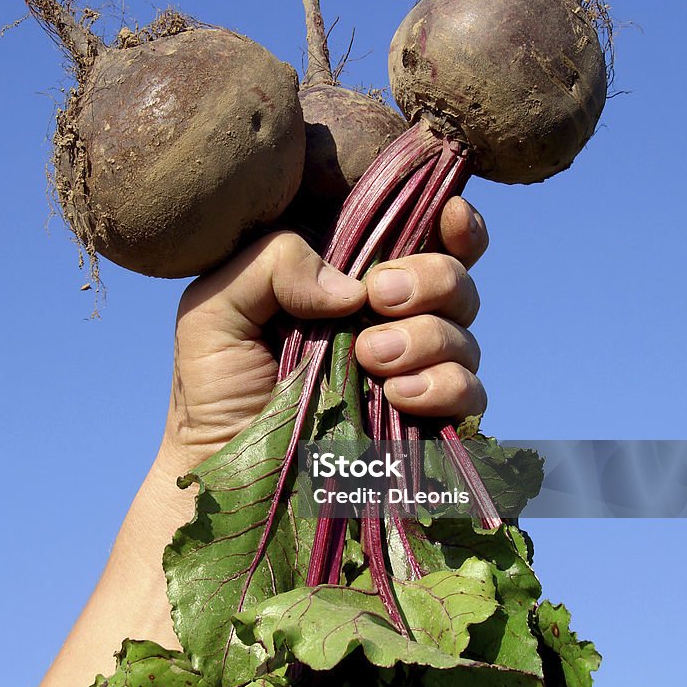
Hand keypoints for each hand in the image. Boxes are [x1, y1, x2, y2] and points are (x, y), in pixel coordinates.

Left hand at [158, 196, 487, 477]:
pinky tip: (398, 396)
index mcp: (349, 277)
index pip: (418, 234)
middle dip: (429, 278)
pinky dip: (444, 386)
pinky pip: (470, 392)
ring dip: (425, 337)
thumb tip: (353, 287)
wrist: (229, 471)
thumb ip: (273, 262)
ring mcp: (415, 369)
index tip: (448, 215)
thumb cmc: (216, 384)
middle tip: (379, 298)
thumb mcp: (216, 306)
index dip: (448, 221)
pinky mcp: (429, 420)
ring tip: (370, 358)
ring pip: (464, 333)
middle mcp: (392, 318)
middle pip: (454, 276)